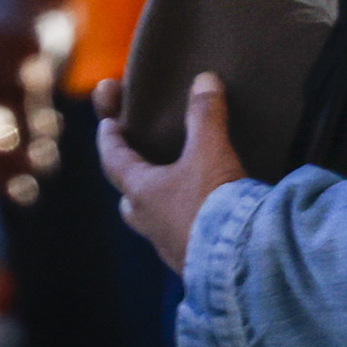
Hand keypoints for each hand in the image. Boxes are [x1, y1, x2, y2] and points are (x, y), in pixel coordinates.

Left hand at [97, 72, 251, 274]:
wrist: (240, 263)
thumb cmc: (214, 204)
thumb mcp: (211, 151)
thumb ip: (206, 115)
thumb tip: (204, 80)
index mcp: (143, 193)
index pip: (113, 161)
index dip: (109, 140)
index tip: (106, 124)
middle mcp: (150, 223)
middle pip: (129, 201)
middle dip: (131, 184)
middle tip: (139, 168)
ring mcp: (169, 248)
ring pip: (154, 224)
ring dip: (160, 208)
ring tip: (179, 194)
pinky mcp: (194, 265)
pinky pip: (182, 241)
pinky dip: (187, 227)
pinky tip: (206, 222)